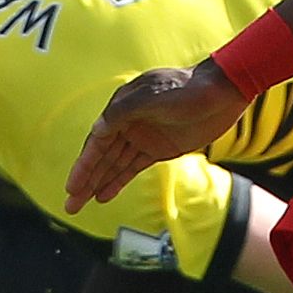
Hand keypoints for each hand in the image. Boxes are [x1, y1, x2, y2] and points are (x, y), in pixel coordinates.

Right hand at [66, 63, 248, 209]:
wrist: (222, 91)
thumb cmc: (187, 88)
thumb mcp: (153, 97)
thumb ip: (123, 112)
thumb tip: (97, 129)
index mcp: (122, 108)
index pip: (96, 142)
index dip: (83, 166)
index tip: (72, 186)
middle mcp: (128, 123)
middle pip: (101, 157)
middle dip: (85, 180)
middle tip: (70, 205)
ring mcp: (143, 137)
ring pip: (114, 165)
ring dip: (98, 184)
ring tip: (80, 204)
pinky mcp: (160, 148)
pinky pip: (132, 168)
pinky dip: (118, 181)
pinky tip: (104, 195)